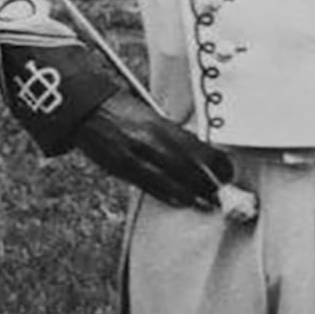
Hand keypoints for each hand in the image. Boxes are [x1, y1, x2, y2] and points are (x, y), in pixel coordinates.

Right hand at [73, 92, 235, 210]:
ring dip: (193, 196)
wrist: (88, 111)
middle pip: (190, 171)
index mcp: (162, 125)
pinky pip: (151, 187)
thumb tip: (195, 153)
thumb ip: (172, 134)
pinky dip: (169, 196)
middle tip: (221, 194)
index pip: (199, 150)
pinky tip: (181, 201)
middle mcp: (152, 143)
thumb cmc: (121, 109)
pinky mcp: (123, 170)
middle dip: (208, 185)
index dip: (217, 164)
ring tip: (206, 203)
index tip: (226, 172)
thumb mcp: (152, 115)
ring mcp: (137, 158)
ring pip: (173, 184)